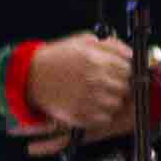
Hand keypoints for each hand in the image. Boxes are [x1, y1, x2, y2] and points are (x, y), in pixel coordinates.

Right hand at [19, 36, 146, 145]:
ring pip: (116, 104)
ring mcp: (88, 100)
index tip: (122, 72)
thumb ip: (109, 45)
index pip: (129, 69)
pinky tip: (91, 104)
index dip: (127, 71)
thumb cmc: (55, 58)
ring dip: (112, 100)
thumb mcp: (81, 41)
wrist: (29, 77)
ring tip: (98, 94)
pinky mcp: (80, 115)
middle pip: (126, 88)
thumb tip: (131, 52)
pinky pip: (103, 118)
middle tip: (109, 84)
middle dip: (120, 85)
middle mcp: (94, 80)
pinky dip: (101, 113)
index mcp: (96, 60)